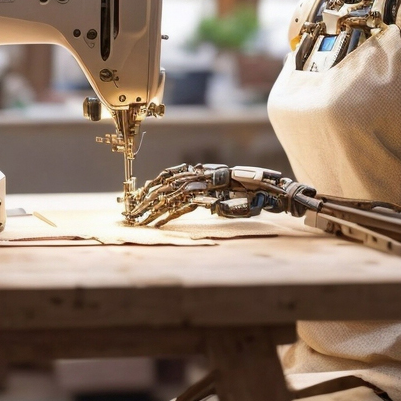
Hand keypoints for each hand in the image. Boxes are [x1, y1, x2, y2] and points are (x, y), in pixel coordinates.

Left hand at [125, 163, 316, 226]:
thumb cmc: (252, 197)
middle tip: (128, 213)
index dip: (152, 189)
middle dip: (144, 199)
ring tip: (136, 221)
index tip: (138, 200)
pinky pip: (178, 205)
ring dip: (149, 208)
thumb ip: (210, 201)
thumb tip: (202, 207)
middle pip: (163, 186)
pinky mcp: (206, 194)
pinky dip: (164, 216)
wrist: (271, 192)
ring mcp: (202, 183)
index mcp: (202, 175)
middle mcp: (200, 176)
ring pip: (167, 194)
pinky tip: (153, 225)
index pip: (170, 179)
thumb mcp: (226, 199)